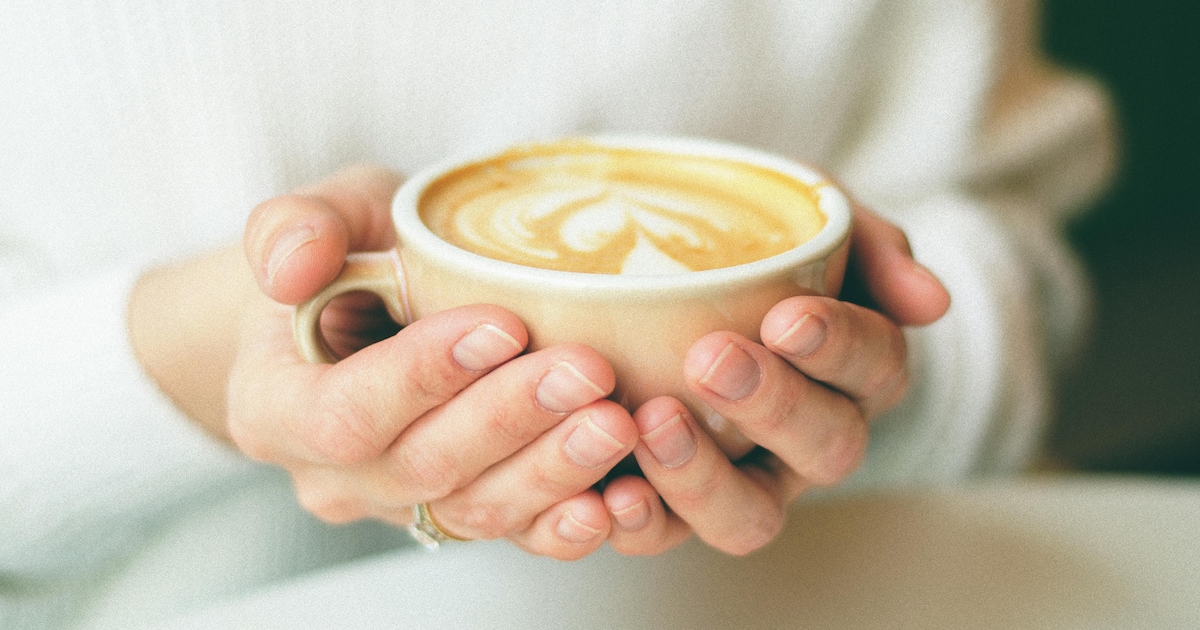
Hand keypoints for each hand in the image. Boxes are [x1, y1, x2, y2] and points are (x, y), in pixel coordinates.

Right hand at [133, 165, 636, 559]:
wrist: (365, 314)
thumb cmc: (349, 258)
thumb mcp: (324, 216)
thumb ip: (292, 226)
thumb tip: (294, 265)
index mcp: (275, 406)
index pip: (344, 411)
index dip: (423, 376)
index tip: (504, 325)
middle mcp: (334, 475)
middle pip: (423, 466)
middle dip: (510, 419)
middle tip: (587, 371)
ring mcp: (400, 504)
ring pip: (474, 509)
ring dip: (550, 470)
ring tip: (614, 423)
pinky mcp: (458, 514)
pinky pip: (511, 536)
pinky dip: (563, 525)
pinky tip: (614, 500)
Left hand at [601, 205, 950, 555]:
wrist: (647, 260)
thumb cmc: (744, 240)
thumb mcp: (805, 215)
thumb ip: (870, 245)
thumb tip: (931, 302)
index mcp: (856, 367)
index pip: (875, 364)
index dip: (838, 347)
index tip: (786, 319)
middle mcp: (813, 437)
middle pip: (826, 446)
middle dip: (774, 406)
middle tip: (710, 360)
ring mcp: (749, 480)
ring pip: (752, 515)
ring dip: (705, 478)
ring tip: (653, 422)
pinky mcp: (676, 508)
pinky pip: (667, 535)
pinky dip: (642, 525)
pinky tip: (615, 494)